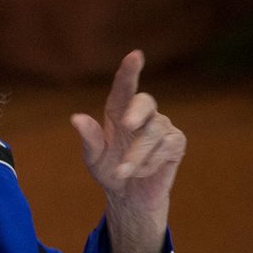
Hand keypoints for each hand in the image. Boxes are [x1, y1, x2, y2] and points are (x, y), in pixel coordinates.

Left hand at [71, 50, 185, 252]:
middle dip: (136, 111)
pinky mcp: (176, 142)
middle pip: (145, 102)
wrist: (130, 197)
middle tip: (126, 124)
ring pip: (154, 131)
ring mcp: (162, 126)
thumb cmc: (109, 170)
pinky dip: (151, 162)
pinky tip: (142, 172)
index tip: (135, 55)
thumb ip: (89, 139)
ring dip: (137, 154)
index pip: (124, 87)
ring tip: (122, 172)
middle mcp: (142, 114)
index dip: (130, 70)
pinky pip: (167, 147)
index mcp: (119, 111)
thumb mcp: (94, 158)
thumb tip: (76, 118)